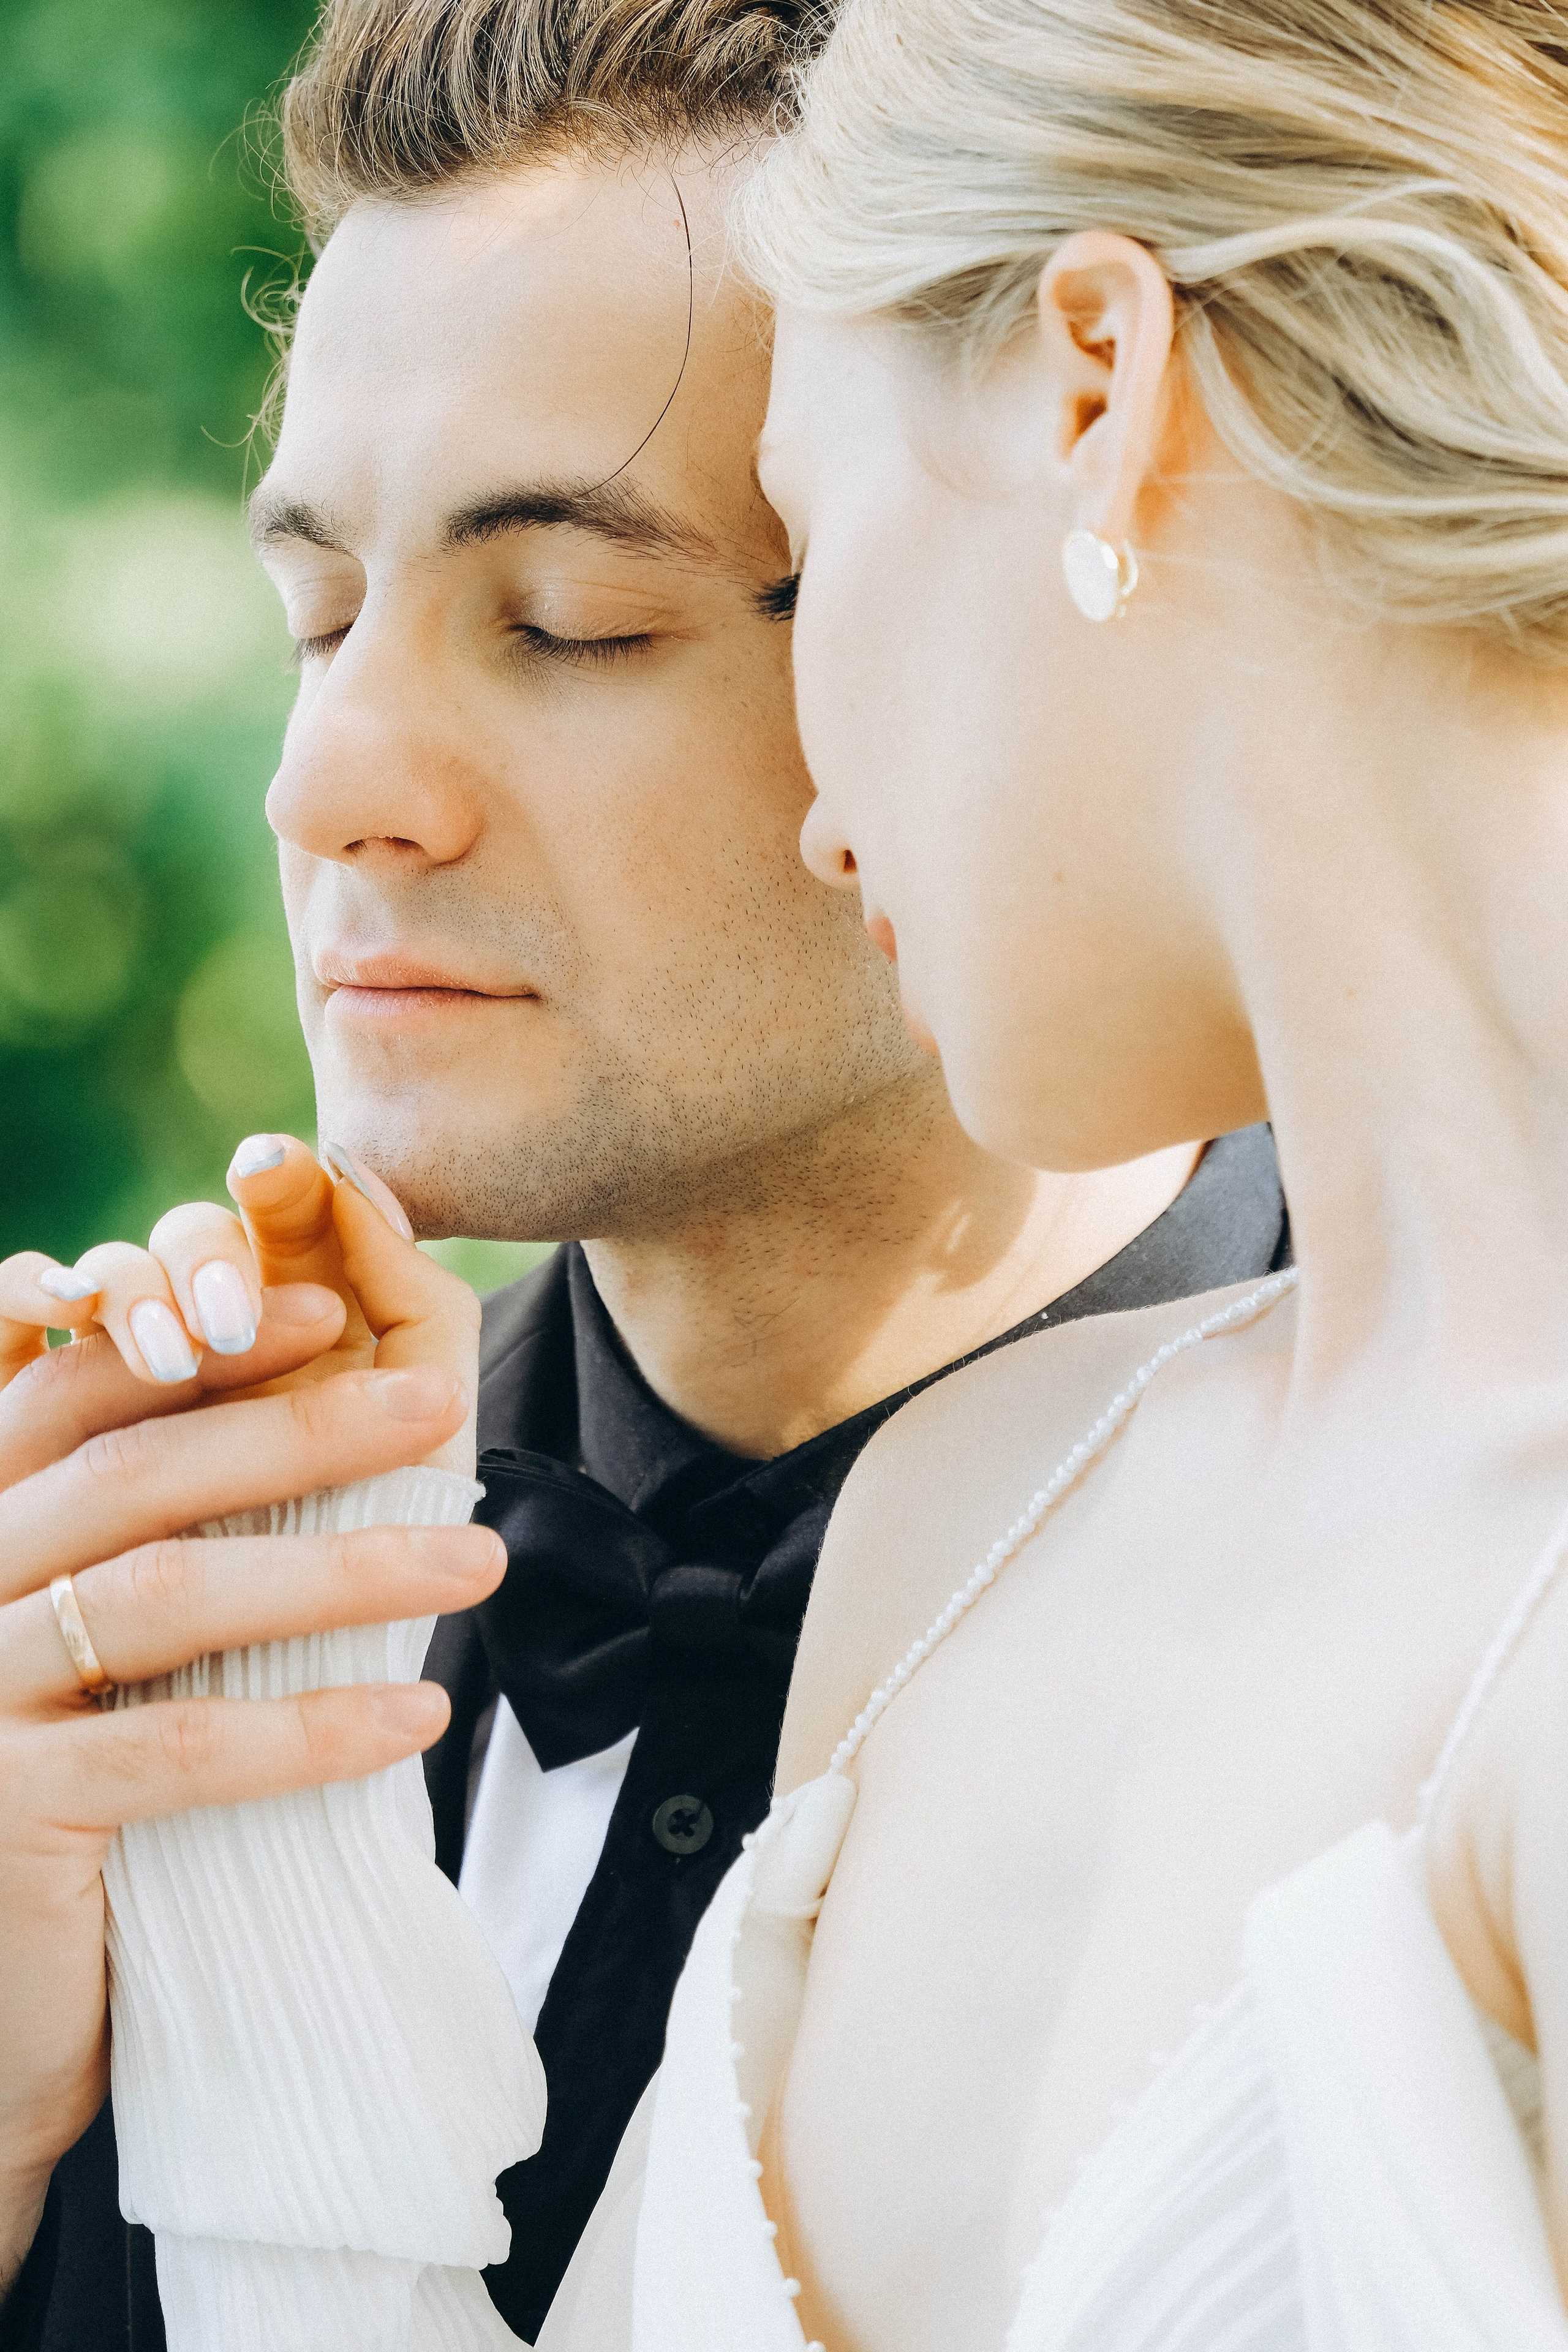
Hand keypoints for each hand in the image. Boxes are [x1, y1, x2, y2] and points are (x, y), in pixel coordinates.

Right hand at [0, 1145, 496, 2289]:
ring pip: (166, 1595)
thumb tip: (307, 1400)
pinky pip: (175, 1748)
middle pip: (134, 1476)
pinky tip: (416, 1718)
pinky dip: (306, 1728)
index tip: (333, 1308)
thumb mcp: (98, 1641)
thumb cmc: (73, 1791)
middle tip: (439, 1405)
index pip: (78, 1393)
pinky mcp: (7, 1810)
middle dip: (298, 1428)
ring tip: (477, 1558)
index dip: (202, 1346)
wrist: (2, 2002)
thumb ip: (151, 1521)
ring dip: (338, 1570)